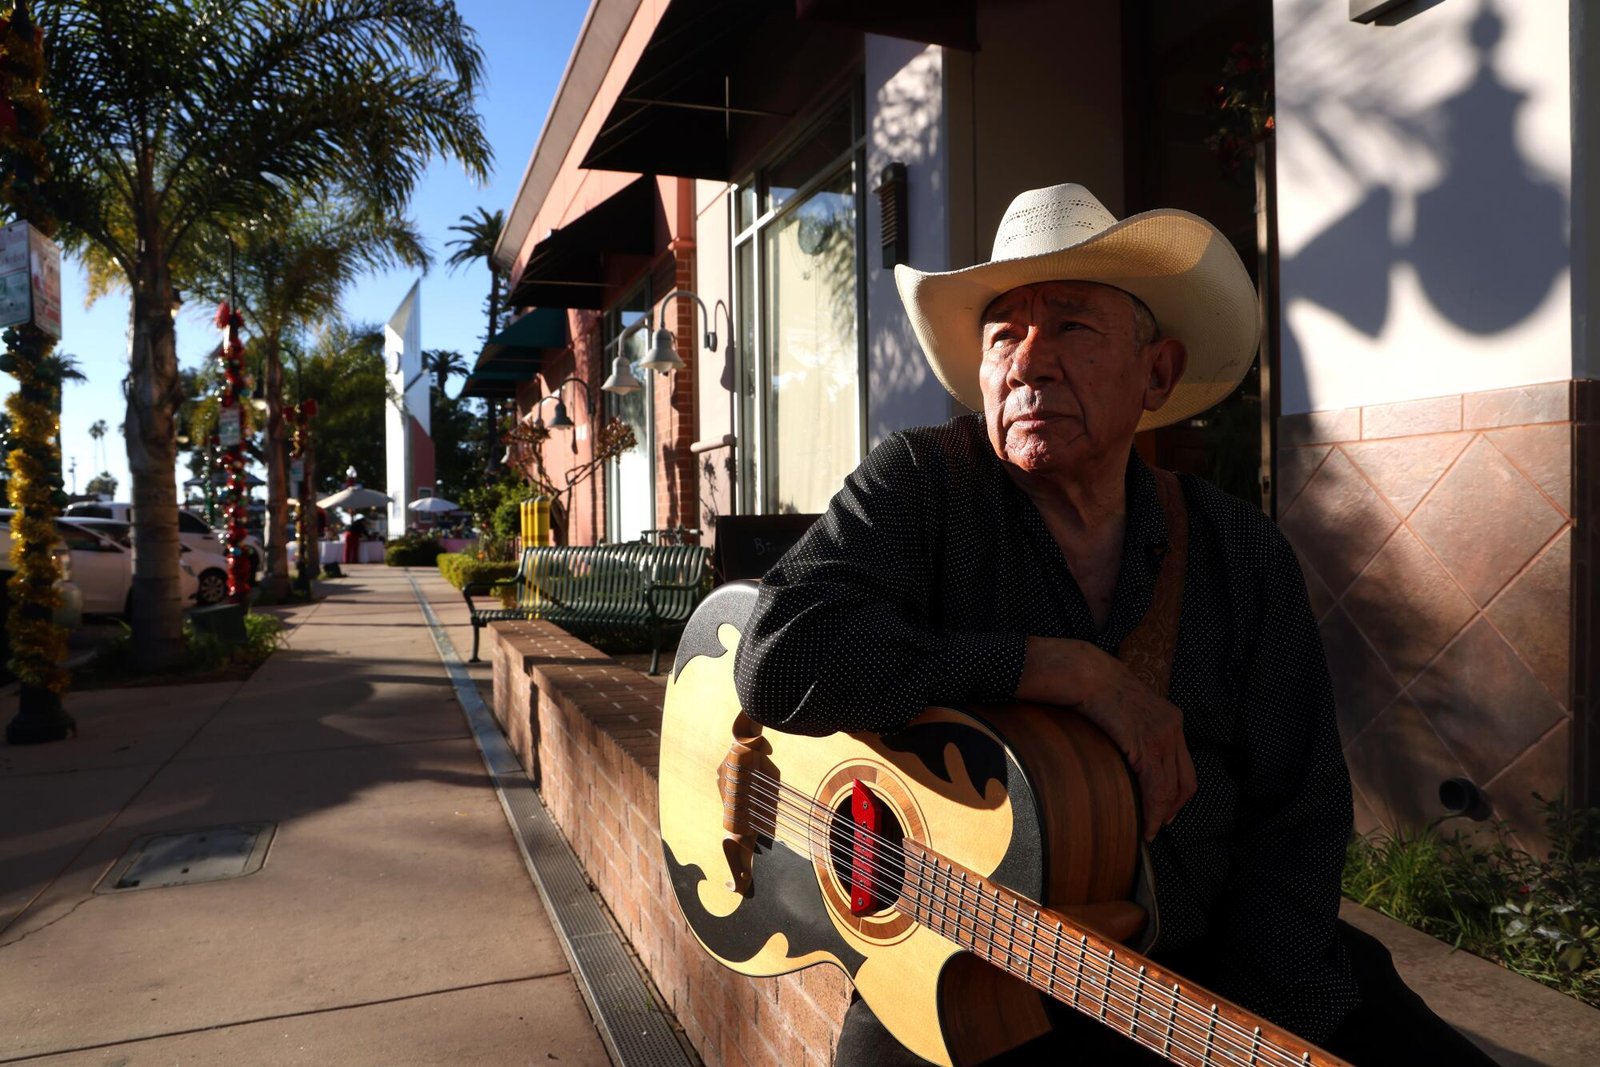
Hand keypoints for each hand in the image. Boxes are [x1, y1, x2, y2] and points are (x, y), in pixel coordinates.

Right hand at [1017, 637, 1196, 840]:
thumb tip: (1124, 753)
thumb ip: (1133, 731)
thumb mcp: (1124, 710)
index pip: (1184, 766)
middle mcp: (1173, 727)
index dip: (1177, 793)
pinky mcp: (1147, 745)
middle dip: (1174, 808)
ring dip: (1161, 815)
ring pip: (1171, 788)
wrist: (1085, 672)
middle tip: (1158, 824)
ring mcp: (1162, 736)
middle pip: (1186, 781)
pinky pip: (1156, 788)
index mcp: (1170, 719)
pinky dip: (1152, 810)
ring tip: (1148, 830)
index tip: (1165, 808)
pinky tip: (1144, 822)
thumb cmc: (1094, 688)